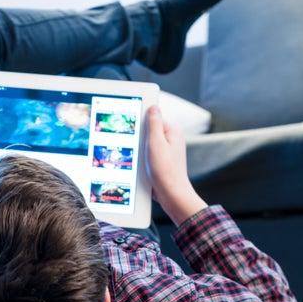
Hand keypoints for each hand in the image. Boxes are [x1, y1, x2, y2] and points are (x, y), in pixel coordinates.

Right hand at [145, 105, 206, 225]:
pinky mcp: (161, 159)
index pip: (152, 115)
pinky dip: (141, 157)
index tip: (130, 125)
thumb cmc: (165, 172)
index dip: (139, 120)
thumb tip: (152, 106)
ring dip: (138, 148)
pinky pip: (147, 153)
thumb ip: (154, 124)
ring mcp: (166, 149)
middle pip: (148, 129)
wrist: (171, 195)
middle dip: (138, 136)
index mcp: (172, 130)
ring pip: (146, 142)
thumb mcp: (156, 143)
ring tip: (139, 158)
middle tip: (135, 146)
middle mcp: (171, 137)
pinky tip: (139, 165)